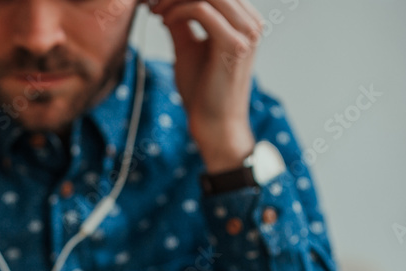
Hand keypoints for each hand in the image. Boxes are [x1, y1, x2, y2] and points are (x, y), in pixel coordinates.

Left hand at [148, 0, 263, 172]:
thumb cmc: (203, 90)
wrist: (214, 124)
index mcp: (244, 20)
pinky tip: (165, 22)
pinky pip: (201, 10)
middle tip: (154, 3)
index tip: (158, 1)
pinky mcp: (234, 44)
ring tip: (157, 12)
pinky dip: (178, 11)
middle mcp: (251, 22)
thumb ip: (181, 21)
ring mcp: (247, 32)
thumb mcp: (188, 47)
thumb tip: (165, 2)